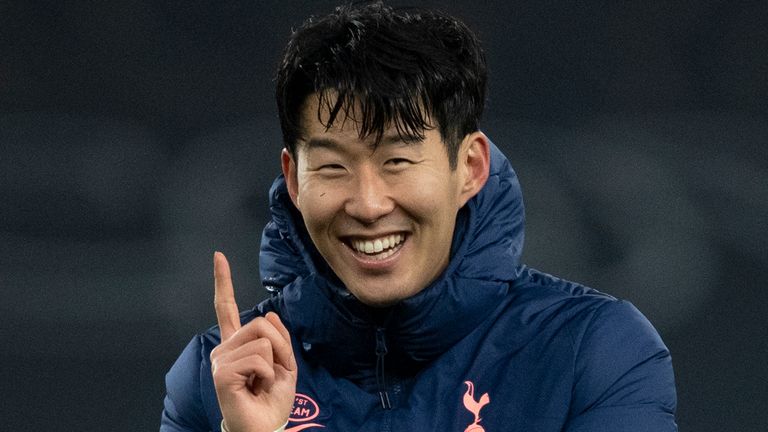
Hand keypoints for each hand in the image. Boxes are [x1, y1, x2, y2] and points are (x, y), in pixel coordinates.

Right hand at [210, 252, 297, 431]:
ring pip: (262, 340)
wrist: (265, 427)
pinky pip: (259, 358)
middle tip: (274, 373)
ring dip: (275, 362)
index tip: (218, 256)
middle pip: (261, 323)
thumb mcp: (285, 364)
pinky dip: (268, 373)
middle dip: (281, 346)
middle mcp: (223, 349)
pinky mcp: (221, 373)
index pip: (225, 308)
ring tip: (263, 382)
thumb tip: (270, 314)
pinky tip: (256, 387)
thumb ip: (278, 337)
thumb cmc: (272, 401)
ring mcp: (220, 361)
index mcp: (236, 345)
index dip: (222, 281)